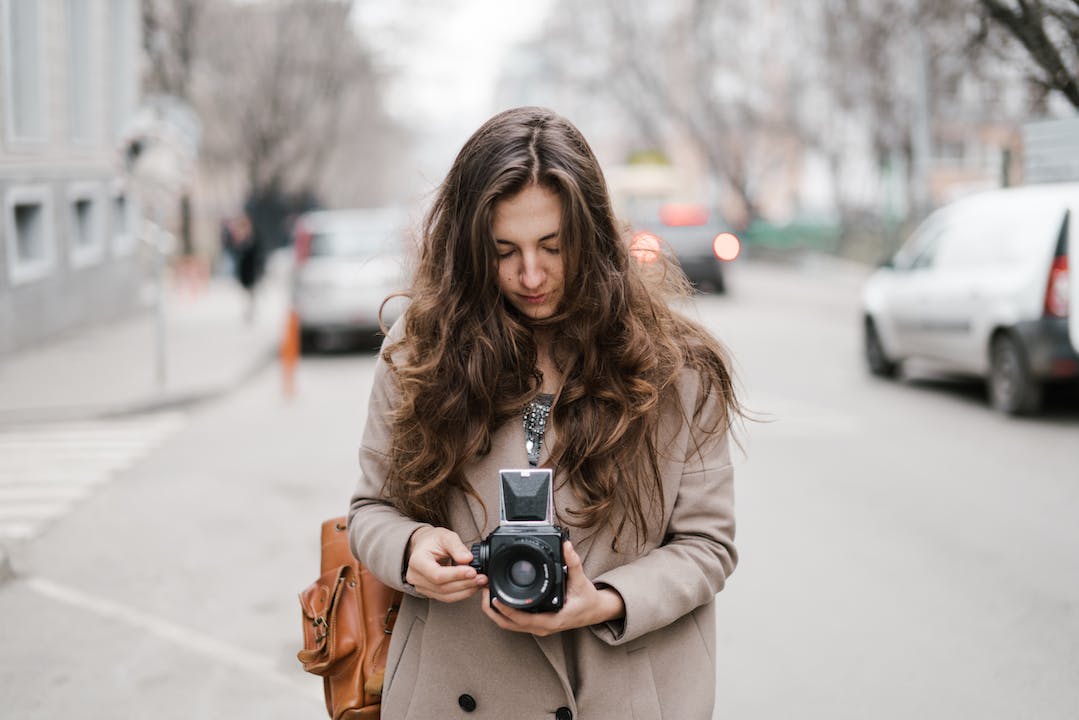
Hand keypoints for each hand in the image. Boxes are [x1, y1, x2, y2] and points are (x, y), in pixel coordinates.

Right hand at [405, 526, 481, 602]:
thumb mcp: (446, 536)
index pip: (436, 574)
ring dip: (466, 590)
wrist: (425, 546)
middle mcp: (416, 577)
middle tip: (482, 578)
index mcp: (417, 561)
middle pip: (442, 587)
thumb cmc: (433, 540)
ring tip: (480, 582)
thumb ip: (457, 547)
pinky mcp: (430, 592)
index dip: (456, 575)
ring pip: (446, 596)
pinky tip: (472, 586)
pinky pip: (447, 597)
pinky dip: (462, 593)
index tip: (472, 571)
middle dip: (465, 584)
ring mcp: (421, 587)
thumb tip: (468, 559)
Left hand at [479, 541, 624, 636]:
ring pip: (509, 625)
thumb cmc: (587, 600)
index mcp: (552, 620)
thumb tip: (566, 546)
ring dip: (495, 611)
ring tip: (486, 592)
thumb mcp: (581, 580)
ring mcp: (538, 628)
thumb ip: (573, 563)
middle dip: (493, 609)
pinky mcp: (535, 624)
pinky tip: (496, 599)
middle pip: (509, 624)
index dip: (507, 610)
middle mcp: (542, 627)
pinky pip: (514, 622)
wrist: (594, 612)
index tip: (494, 597)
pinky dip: (502, 612)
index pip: (524, 620)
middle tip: (484, 589)